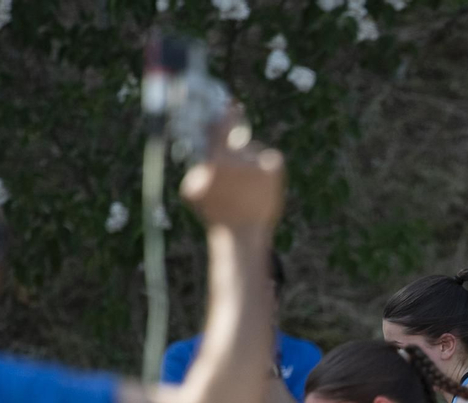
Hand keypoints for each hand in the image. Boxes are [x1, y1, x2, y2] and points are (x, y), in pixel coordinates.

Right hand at [179, 112, 285, 229]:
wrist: (242, 234)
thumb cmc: (214, 214)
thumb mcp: (193, 190)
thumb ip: (196, 166)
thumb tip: (199, 147)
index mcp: (215, 160)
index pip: (220, 125)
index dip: (225, 112)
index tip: (230, 103)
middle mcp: (238, 157)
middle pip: (238, 141)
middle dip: (236, 150)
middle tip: (235, 167)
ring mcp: (257, 161)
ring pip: (253, 151)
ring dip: (249, 163)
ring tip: (246, 188)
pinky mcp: (274, 167)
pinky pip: (269, 158)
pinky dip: (266, 168)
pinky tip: (260, 187)